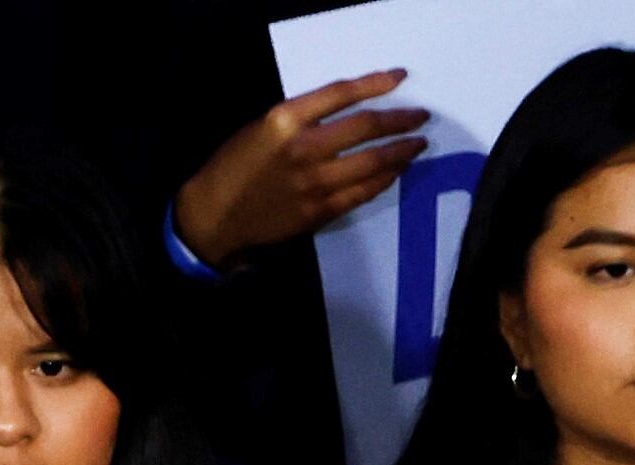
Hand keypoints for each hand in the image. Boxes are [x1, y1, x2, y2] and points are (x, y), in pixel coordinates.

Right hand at [173, 69, 429, 268]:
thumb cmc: (234, 166)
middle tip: (420, 117)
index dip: (376, 83)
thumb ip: (302, 118)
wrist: (214, 216)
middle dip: (400, 120)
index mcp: (285, 121)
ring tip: (415, 145)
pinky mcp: (318, 211)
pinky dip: (384, 180)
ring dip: (401, 152)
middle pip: (366, 127)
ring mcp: (313, 183)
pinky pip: (362, 192)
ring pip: (372, 162)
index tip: (400, 78)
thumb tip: (347, 112)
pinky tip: (394, 171)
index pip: (342, 94)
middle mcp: (303, 149)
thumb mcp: (261, 128)